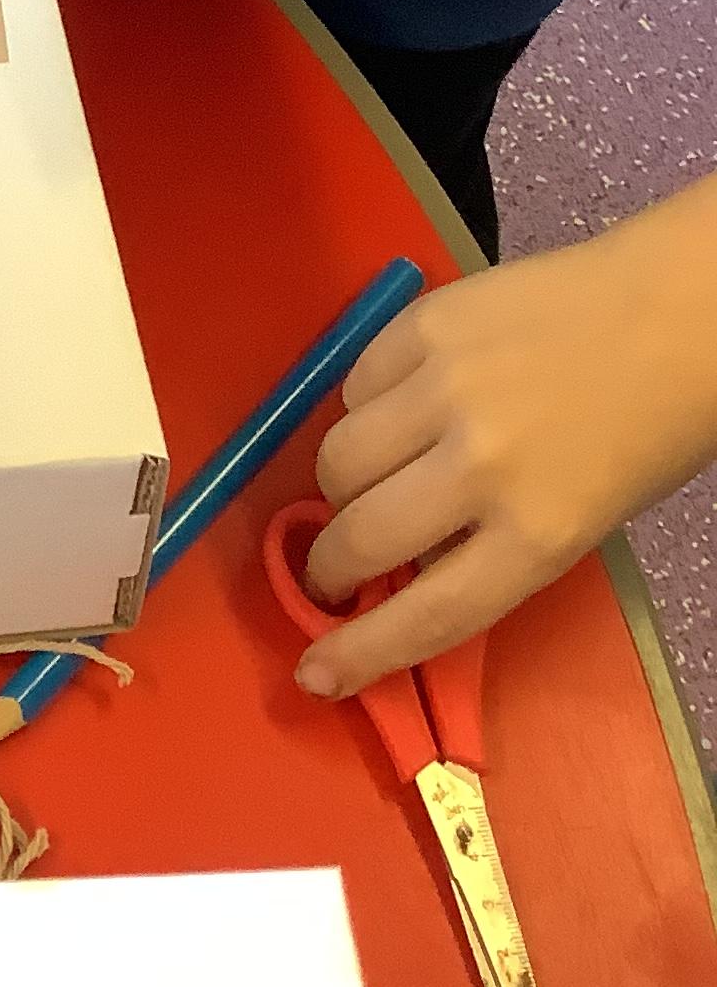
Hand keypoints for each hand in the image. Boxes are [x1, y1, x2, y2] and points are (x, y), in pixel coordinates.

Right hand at [299, 181, 716, 695]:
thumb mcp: (579, 519)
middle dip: (330, 564)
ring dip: (341, 484)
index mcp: (538, 533)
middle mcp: (481, 465)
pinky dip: (360, 408)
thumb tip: (396, 566)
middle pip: (360, 534)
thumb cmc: (641, 433)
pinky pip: (352, 385)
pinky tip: (399, 404)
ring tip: (371, 476)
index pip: (425, 613)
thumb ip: (491, 547)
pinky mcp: (423, 324)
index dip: (361, 650)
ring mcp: (444, 388)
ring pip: (336, 458)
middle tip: (331, 568)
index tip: (315, 671)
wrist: (671, 315)